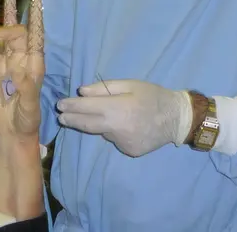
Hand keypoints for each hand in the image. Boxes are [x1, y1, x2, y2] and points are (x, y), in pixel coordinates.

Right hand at [0, 21, 43, 143]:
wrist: (14, 132)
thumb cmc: (28, 120)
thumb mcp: (30, 107)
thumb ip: (26, 89)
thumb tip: (17, 71)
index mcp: (34, 64)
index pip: (35, 36)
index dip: (35, 17)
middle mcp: (23, 60)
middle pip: (17, 34)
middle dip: (6, 29)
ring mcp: (9, 64)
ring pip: (4, 40)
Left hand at [57, 80, 192, 156]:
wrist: (176, 118)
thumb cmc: (153, 96)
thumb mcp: (130, 84)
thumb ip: (105, 88)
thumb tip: (82, 91)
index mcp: (117, 108)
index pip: (87, 107)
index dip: (71, 106)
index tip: (60, 105)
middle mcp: (117, 128)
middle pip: (87, 125)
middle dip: (72, 120)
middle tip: (61, 117)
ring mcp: (122, 143)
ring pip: (103, 132)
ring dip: (98, 124)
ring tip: (105, 115)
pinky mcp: (129, 151)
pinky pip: (115, 140)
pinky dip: (114, 132)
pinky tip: (126, 125)